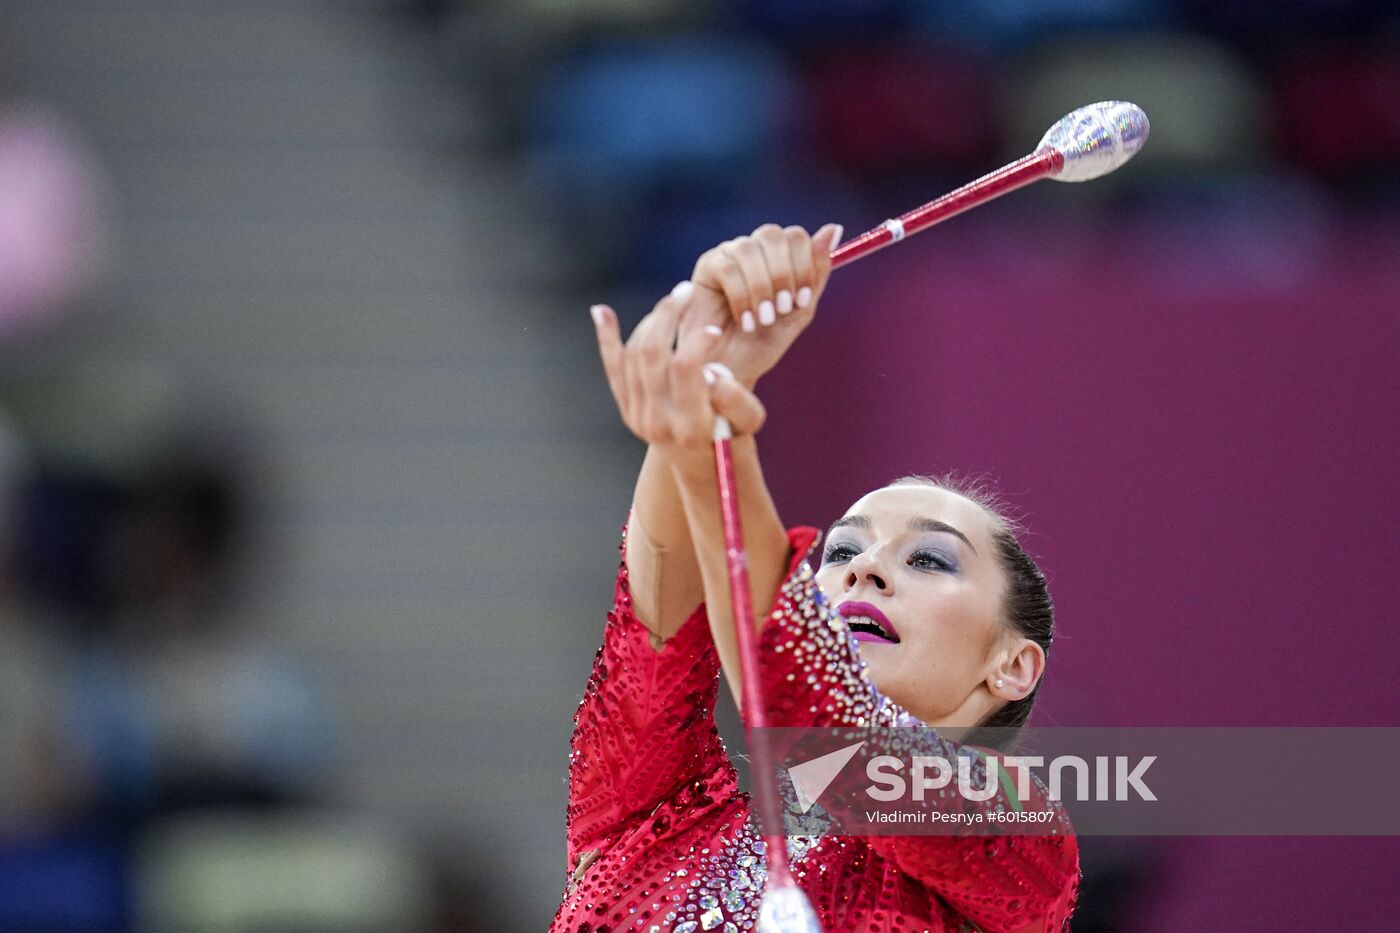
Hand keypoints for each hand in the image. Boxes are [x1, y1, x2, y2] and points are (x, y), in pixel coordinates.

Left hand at [591, 282, 766, 449]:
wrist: (705, 467)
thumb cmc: (734, 435)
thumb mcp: (749, 421)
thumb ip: (737, 397)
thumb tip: (712, 371)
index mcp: (690, 426)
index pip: (685, 367)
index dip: (697, 340)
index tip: (714, 329)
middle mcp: (657, 422)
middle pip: (652, 353)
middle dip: (669, 315)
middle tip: (688, 291)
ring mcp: (637, 416)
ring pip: (635, 353)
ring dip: (653, 320)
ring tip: (675, 301)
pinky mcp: (627, 409)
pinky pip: (614, 368)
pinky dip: (607, 338)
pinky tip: (601, 311)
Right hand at [680, 222, 843, 387]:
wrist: (732, 370)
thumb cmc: (763, 345)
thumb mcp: (799, 311)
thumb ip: (816, 273)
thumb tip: (833, 229)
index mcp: (778, 258)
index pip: (796, 238)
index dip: (803, 266)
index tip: (801, 300)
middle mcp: (754, 251)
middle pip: (772, 235)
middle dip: (782, 274)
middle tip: (783, 308)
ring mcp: (729, 256)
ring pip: (749, 249)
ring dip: (762, 287)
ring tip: (763, 319)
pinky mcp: (707, 267)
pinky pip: (728, 268)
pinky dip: (741, 297)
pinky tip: (745, 321)